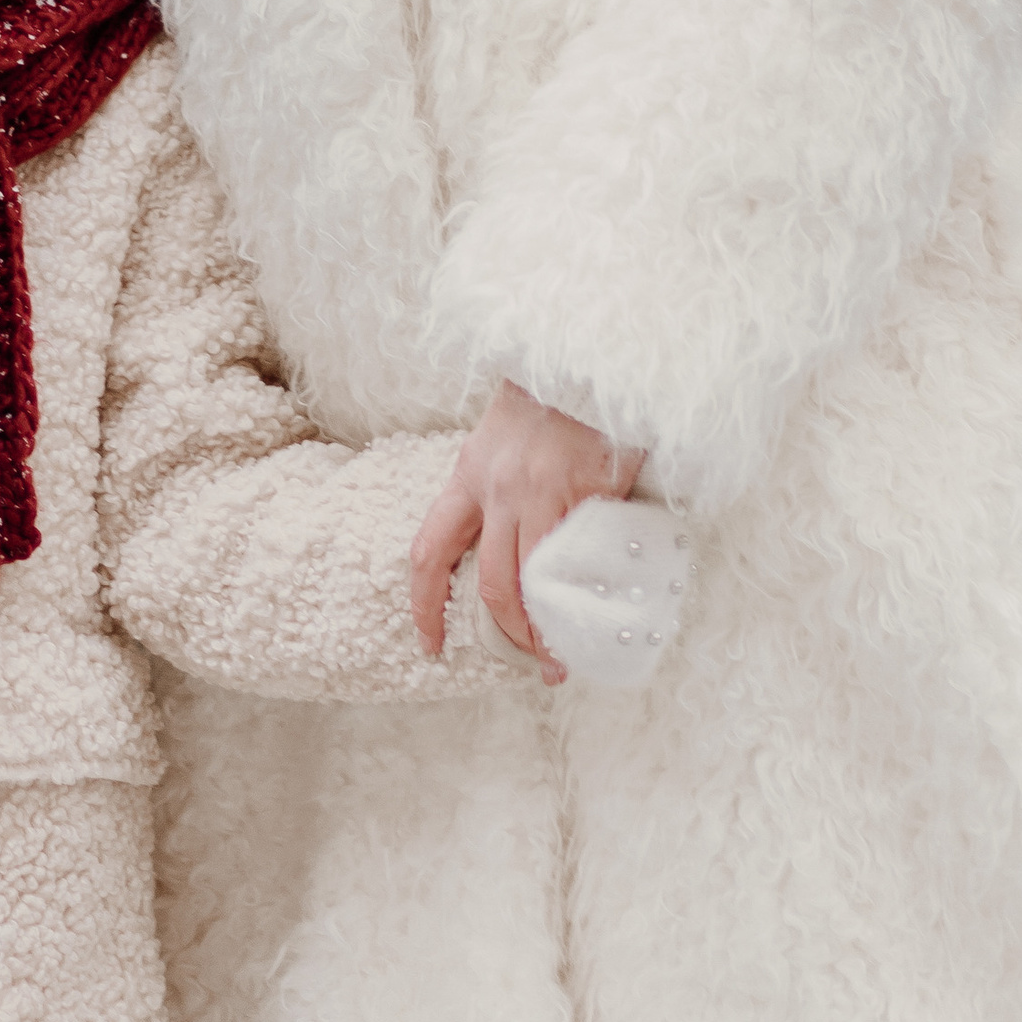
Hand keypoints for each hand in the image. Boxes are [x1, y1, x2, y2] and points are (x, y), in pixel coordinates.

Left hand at [409, 381, 640, 679]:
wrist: (585, 356)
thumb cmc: (546, 400)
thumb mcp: (500, 439)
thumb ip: (498, 489)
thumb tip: (510, 546)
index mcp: (468, 475)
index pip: (429, 551)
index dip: (424, 605)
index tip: (429, 644)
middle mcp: (498, 488)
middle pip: (491, 584)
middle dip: (506, 635)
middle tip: (527, 666)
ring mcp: (543, 491)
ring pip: (534, 582)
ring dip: (546, 630)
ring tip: (563, 657)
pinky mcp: (587, 491)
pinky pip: (581, 559)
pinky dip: (586, 594)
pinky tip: (597, 613)